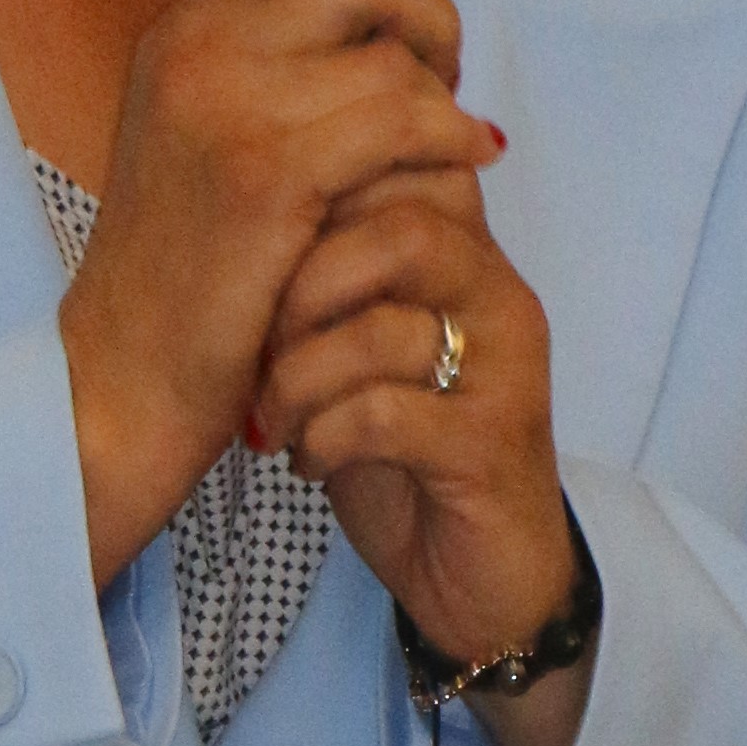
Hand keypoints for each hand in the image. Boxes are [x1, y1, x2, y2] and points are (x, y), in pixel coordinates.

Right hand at [59, 0, 493, 582]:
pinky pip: (401, 117)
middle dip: (424, 6)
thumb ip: (257, 69)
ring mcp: (228, 111)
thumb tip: (360, 11)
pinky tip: (466, 161)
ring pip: (386, 45)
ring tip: (454, 132)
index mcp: (179, 34)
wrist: (121, 376)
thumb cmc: (180, 274)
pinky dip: (451, 134)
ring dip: (445, 83)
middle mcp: (196, 53)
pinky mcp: (270, 178)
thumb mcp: (196, 141)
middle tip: (444, 68)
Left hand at [251, 174, 591, 745]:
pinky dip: (324, 437)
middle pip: (400, 225)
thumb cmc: (407, 454)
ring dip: (297, 377)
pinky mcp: (492, 447)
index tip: (256, 267)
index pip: (404, 164)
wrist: (484, 581)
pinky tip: (309, 462)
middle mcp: (498, 296)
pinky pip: (386, 414)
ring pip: (384, 326)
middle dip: (298, 285)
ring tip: (273, 420)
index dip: (312, 202)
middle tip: (255, 344)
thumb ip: (332, 268)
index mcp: (467, 255)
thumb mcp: (360, 346)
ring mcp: (506, 370)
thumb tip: (240, 193)